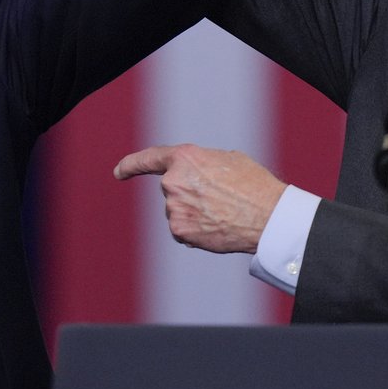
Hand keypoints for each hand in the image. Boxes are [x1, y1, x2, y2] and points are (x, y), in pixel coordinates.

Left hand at [114, 144, 285, 253]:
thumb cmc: (253, 185)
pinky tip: (215, 228)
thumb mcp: (227, 160)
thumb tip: (193, 177)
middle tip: (218, 198)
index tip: (119, 172)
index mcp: (184, 157)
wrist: (267, 216)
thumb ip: (200, 165)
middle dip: (189, 194)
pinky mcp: (179, 230)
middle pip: (172, 189)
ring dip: (194, 213)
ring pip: (177, 211)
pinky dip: (195, 231)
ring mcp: (173, 207)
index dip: (131, 165)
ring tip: (222, 212)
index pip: (149, 159)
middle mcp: (173, 181)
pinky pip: (181, 230)